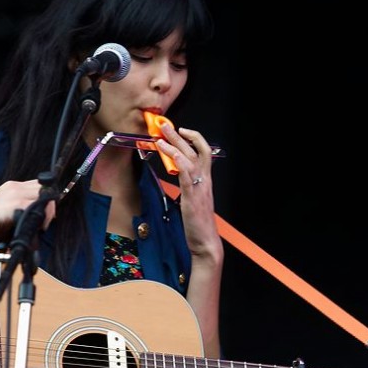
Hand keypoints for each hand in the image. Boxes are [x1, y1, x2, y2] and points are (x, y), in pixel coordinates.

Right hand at [0, 180, 55, 239]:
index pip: (39, 186)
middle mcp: (14, 186)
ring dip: (47, 211)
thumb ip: (21, 209)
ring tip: (41, 224)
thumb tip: (39, 218)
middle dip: (50, 205)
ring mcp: (14, 192)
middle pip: (44, 189)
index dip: (47, 198)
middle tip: (46, 220)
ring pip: (43, 195)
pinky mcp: (13, 202)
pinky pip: (36, 205)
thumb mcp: (7, 211)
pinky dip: (41, 216)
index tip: (48, 212)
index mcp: (13, 187)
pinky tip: (36, 226)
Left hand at [156, 124, 221, 262]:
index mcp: (205, 180)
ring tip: (161, 137)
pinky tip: (174, 155)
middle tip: (165, 125)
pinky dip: (182, 164)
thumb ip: (188, 183)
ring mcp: (199, 189)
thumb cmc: (198, 222)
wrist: (206, 241)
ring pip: (190, 161)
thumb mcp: (193, 198)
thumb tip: (178, 171)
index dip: (194, 138)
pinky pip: (188, 178)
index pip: (203, 151)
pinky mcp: (192, 199)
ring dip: (175, 147)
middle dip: (179, 136)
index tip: (181, 129)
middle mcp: (205, 181)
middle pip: (195, 151)